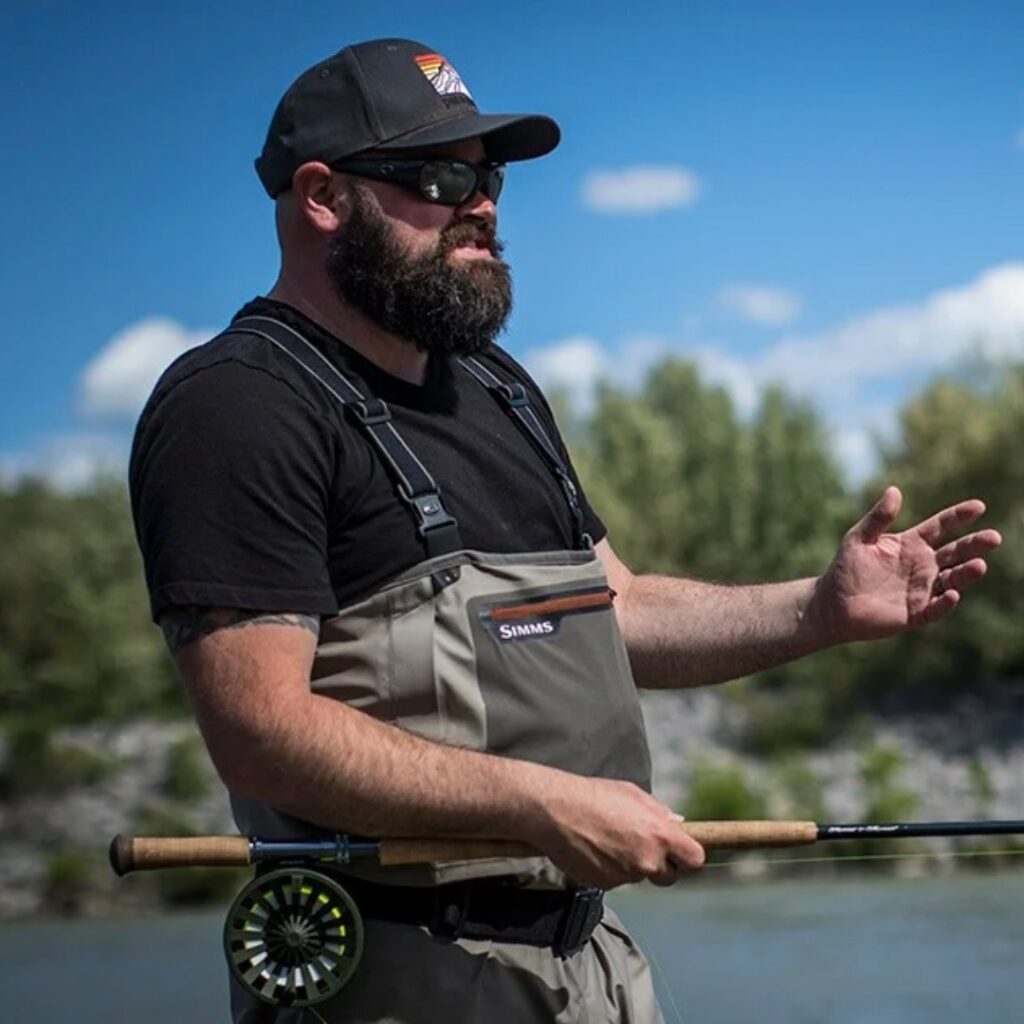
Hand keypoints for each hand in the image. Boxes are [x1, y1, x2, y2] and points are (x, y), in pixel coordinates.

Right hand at [525, 773, 704, 888]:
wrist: (556, 811)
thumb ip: (659, 813)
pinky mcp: (606, 885)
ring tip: (609, 839)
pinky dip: (610, 869)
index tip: (681, 852)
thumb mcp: (633, 794)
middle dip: (661, 865)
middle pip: (669, 876)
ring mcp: (626, 875)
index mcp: (659, 834)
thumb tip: (677, 826)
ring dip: (631, 864)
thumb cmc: (594, 796)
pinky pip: (616, 880)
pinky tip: (595, 849)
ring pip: (639, 875)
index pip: (694, 859)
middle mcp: (647, 859)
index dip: (688, 856)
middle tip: (642, 846)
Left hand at [810, 485, 1001, 643]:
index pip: (941, 526)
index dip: (958, 516)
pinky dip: (945, 603)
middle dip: (974, 545)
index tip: (978, 507)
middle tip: (994, 537)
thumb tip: (894, 490)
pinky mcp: (916, 613)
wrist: (833, 604)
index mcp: (911, 544)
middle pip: (955, 553)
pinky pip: (936, 608)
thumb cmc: (846, 568)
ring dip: (966, 573)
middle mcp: (923, 566)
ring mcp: (922, 589)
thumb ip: (878, 518)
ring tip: (979, 565)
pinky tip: (952, 594)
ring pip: (952, 580)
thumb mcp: (859, 538)